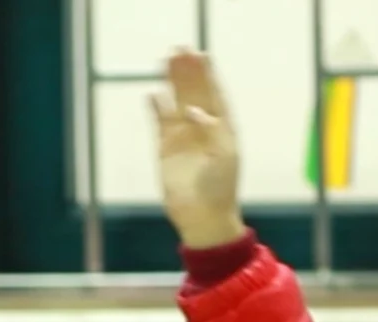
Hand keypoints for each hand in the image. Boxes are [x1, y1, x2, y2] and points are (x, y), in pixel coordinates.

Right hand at [150, 51, 243, 250]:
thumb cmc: (220, 187)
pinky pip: (160, 123)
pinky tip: (153, 94)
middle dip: (187, 71)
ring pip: (176, 102)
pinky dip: (157, 108)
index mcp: (222, 127)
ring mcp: (183, 137)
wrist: (202, 215)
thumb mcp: (224, 156)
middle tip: (179, 49)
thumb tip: (195, 110)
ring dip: (171, 82)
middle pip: (193, 92)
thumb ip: (212, 130)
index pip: (214, 94)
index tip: (202, 55)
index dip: (208, 75)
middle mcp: (202, 128)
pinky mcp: (166, 149)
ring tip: (165, 60)